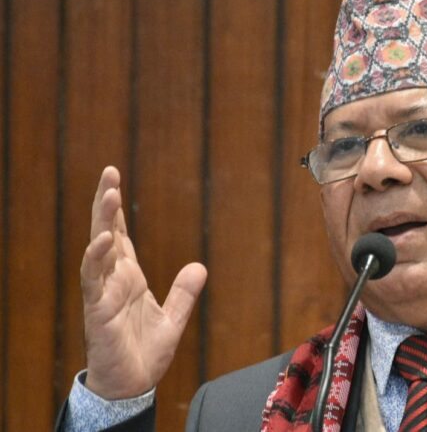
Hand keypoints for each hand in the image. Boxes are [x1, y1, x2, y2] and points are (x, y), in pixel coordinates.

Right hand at [81, 166, 206, 398]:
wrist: (132, 386)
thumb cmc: (145, 353)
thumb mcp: (174, 318)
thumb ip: (184, 293)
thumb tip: (200, 266)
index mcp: (129, 277)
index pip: (121, 236)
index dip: (116, 211)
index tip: (114, 181)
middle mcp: (114, 279)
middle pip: (106, 232)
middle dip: (106, 202)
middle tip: (109, 171)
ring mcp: (104, 292)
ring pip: (98, 249)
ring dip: (103, 220)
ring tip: (110, 192)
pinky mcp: (98, 310)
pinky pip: (94, 279)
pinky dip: (97, 258)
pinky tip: (104, 239)